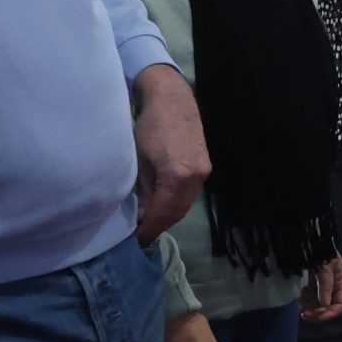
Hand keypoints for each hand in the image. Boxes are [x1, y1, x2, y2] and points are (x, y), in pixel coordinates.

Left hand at [131, 66, 210, 244]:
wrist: (173, 101)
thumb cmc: (149, 127)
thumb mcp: (138, 160)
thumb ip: (143, 190)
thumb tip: (141, 214)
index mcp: (177, 175)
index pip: (162, 213)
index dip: (148, 229)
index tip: (135, 241)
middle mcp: (196, 177)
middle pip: (177, 212)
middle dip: (159, 226)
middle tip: (140, 235)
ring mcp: (204, 172)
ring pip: (185, 204)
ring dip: (168, 216)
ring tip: (149, 222)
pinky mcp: (205, 166)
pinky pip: (190, 193)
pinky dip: (176, 203)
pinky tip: (162, 204)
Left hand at [300, 255, 341, 323]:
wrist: (307, 239)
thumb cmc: (319, 250)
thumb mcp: (324, 266)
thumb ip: (325, 284)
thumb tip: (325, 304)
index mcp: (341, 281)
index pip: (341, 303)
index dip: (331, 313)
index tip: (316, 316)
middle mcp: (333, 286)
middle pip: (328, 306)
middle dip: (318, 312)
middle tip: (304, 314)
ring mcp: (321, 285)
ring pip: (317, 304)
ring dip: (309, 309)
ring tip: (299, 309)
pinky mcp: (311, 284)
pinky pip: (309, 298)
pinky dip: (304, 303)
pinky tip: (297, 303)